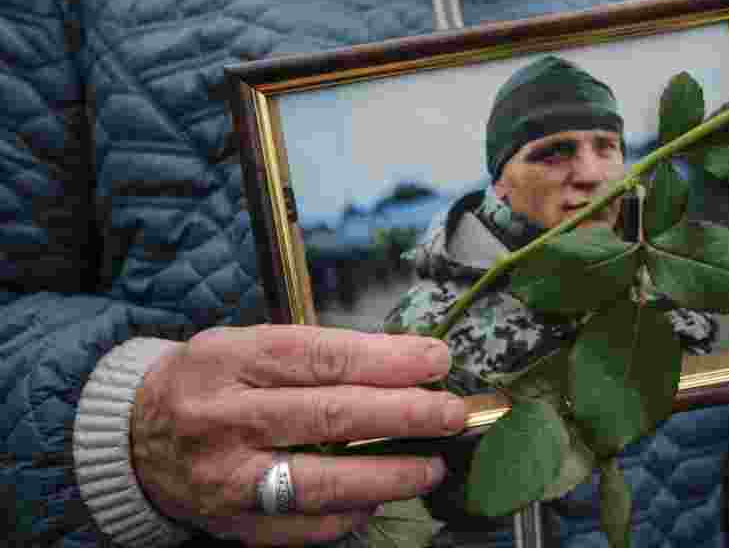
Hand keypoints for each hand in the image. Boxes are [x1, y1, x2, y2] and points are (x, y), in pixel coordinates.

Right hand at [130, 325, 464, 545]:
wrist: (135, 438)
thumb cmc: (210, 383)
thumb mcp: (247, 346)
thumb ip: (317, 354)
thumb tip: (405, 364)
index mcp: (228, 360)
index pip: (320, 357)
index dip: (385, 360)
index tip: (435, 360)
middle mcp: (222, 418)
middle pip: (328, 417)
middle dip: (403, 415)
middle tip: (450, 413)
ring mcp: (225, 477)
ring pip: (321, 481)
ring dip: (388, 475)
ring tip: (431, 465)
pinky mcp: (231, 522)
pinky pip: (304, 526)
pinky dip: (349, 513)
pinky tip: (377, 497)